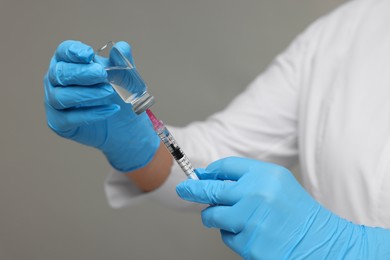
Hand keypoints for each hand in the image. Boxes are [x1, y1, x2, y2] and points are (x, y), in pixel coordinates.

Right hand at [44, 40, 158, 171]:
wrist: (121, 124)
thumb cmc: (116, 94)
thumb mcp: (123, 76)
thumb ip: (122, 61)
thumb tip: (121, 47)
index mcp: (67, 62)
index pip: (63, 52)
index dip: (73, 51)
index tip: (89, 54)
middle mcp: (55, 80)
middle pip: (59, 74)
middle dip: (81, 73)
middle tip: (101, 74)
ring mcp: (54, 102)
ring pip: (60, 97)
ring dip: (87, 93)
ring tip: (109, 91)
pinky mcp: (58, 123)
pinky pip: (69, 118)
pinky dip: (91, 114)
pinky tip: (111, 110)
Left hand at [176, 157, 389, 258]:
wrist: (320, 242)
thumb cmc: (295, 210)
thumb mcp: (275, 181)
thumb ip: (244, 175)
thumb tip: (207, 176)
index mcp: (264, 176)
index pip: (225, 167)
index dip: (206, 172)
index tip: (194, 176)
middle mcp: (256, 196)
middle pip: (210, 190)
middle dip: (193, 190)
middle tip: (184, 189)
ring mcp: (251, 222)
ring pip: (213, 217)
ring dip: (218, 217)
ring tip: (241, 218)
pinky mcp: (249, 246)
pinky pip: (226, 237)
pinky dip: (234, 235)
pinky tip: (254, 234)